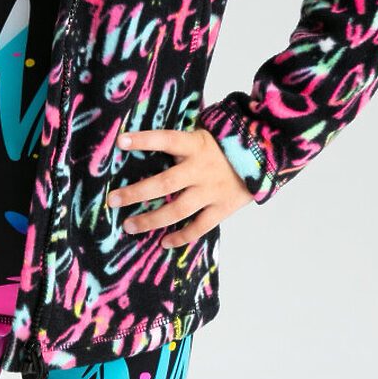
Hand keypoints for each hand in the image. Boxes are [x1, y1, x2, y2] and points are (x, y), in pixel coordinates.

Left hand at [107, 127, 252, 245]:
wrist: (264, 157)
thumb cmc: (223, 146)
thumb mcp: (203, 135)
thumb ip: (180, 143)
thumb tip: (144, 142)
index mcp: (196, 145)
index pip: (166, 140)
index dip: (144, 140)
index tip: (120, 142)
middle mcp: (201, 169)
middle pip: (164, 183)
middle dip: (135, 193)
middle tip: (112, 201)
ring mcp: (212, 191)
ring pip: (178, 210)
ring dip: (151, 220)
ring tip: (130, 226)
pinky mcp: (223, 208)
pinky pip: (199, 227)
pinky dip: (181, 237)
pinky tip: (164, 243)